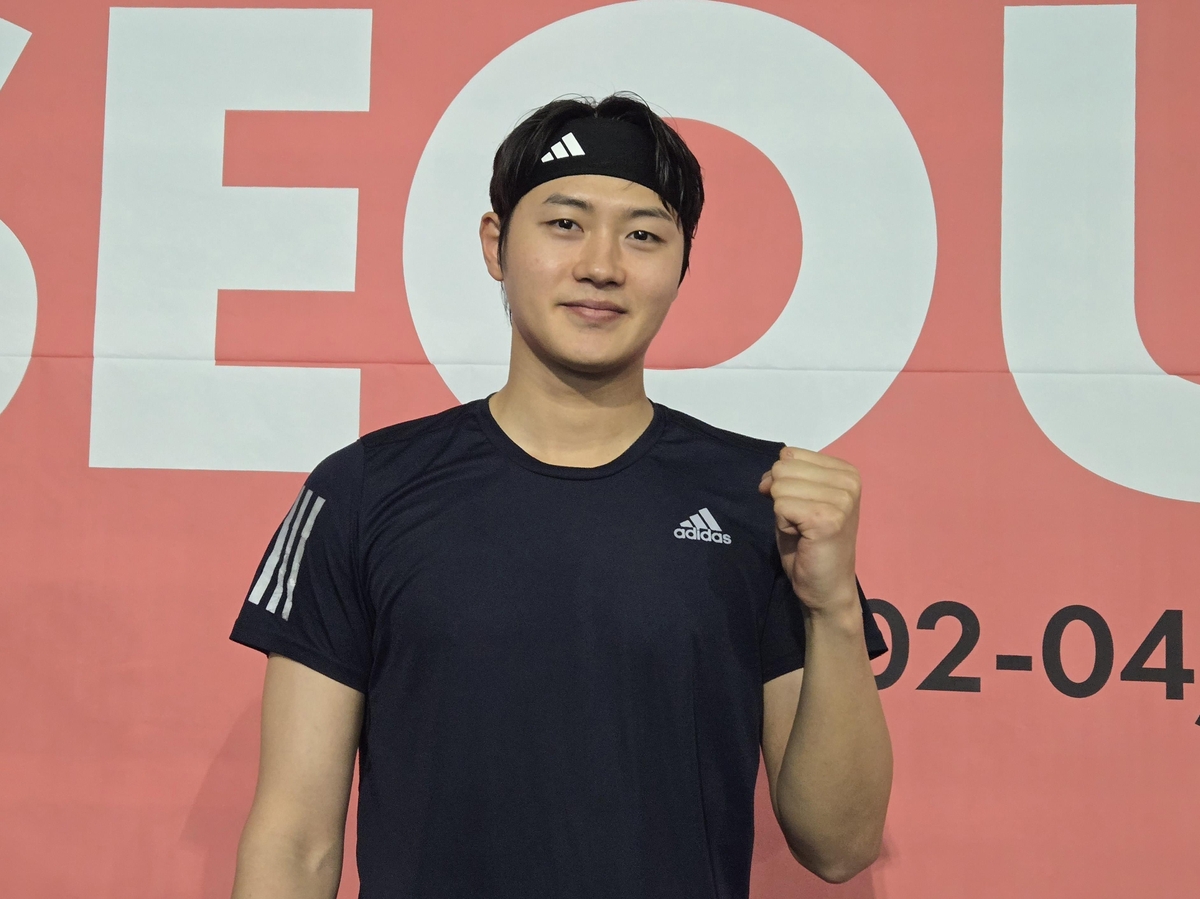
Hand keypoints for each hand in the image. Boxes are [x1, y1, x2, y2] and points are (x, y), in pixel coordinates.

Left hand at [758, 446, 860, 614]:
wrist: (827, 587)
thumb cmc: (810, 545)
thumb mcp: (796, 501)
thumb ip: (784, 480)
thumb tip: (766, 478)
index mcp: (846, 471)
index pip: (790, 454)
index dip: (781, 480)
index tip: (798, 506)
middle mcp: (849, 481)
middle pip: (782, 468)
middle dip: (780, 497)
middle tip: (800, 522)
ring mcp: (842, 499)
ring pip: (779, 487)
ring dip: (782, 513)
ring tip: (802, 530)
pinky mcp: (828, 518)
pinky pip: (781, 506)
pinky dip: (783, 524)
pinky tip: (802, 537)